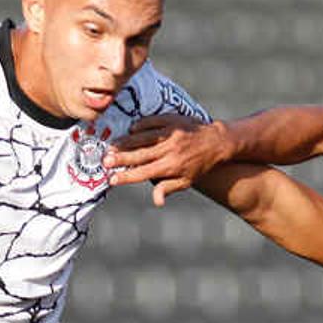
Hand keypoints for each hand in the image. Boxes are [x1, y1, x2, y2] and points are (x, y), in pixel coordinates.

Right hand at [105, 115, 230, 205]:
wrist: (217, 142)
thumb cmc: (200, 165)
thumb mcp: (187, 181)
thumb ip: (168, 188)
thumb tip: (156, 202)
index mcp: (171, 167)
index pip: (144, 173)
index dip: (127, 177)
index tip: (112, 179)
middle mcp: (170, 150)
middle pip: (140, 155)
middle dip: (121, 159)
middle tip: (105, 161)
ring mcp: (170, 134)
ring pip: (143, 138)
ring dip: (126, 143)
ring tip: (111, 147)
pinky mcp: (172, 120)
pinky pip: (152, 122)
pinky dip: (139, 126)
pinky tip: (129, 131)